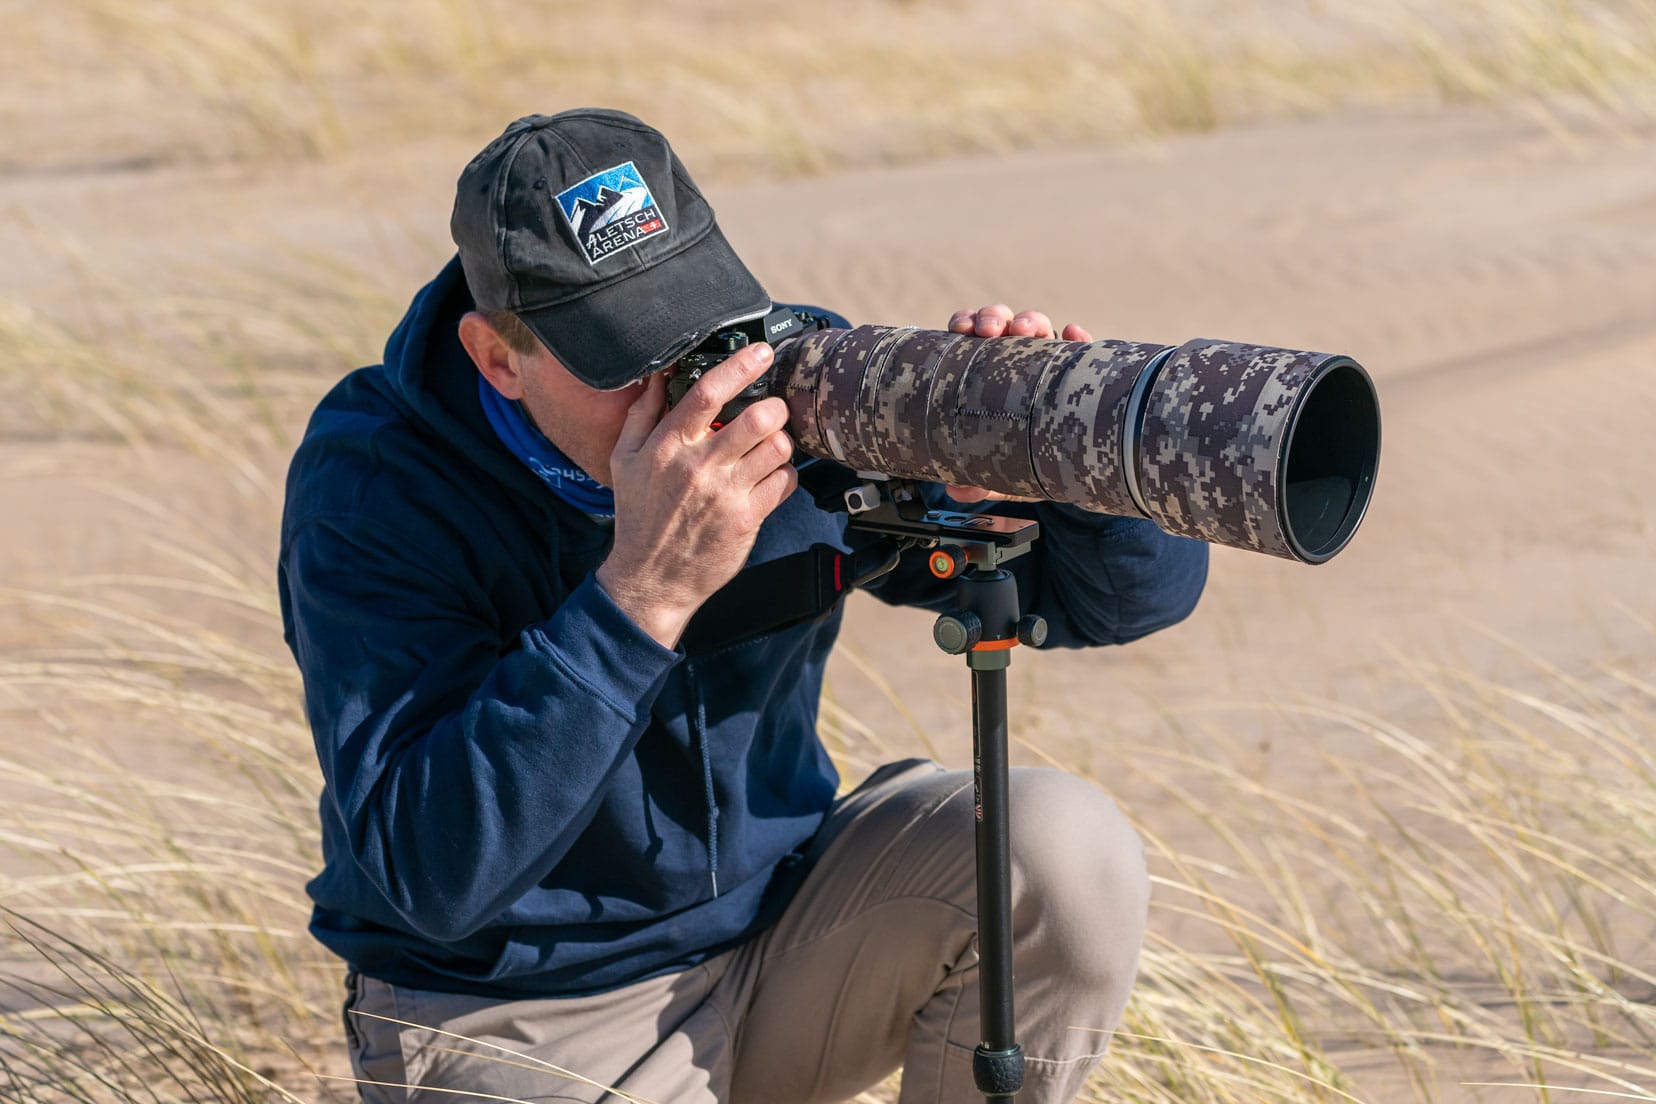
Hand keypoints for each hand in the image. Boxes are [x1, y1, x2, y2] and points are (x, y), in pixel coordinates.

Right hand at [596, 344, 798, 648]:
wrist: (650, 578)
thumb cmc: (639, 517)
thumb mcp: (625, 460)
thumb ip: (643, 413)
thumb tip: (658, 373)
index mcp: (668, 446)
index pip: (707, 393)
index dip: (740, 367)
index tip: (761, 352)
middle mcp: (698, 466)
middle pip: (756, 418)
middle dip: (774, 407)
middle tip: (772, 410)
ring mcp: (726, 493)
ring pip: (777, 448)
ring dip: (781, 441)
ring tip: (769, 446)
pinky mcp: (747, 518)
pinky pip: (784, 482)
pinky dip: (784, 475)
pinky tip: (769, 477)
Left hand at [943, 304, 1093, 502]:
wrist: (1062, 467)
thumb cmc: (1023, 458)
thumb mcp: (999, 471)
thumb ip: (978, 478)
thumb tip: (957, 490)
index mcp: (987, 372)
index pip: (970, 338)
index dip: (964, 325)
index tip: (962, 329)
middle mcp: (1015, 360)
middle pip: (1002, 324)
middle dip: (994, 318)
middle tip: (992, 330)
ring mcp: (1048, 361)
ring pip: (1037, 327)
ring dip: (1030, 321)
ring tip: (1027, 330)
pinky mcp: (1081, 369)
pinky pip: (1082, 347)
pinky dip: (1077, 338)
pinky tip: (1075, 336)